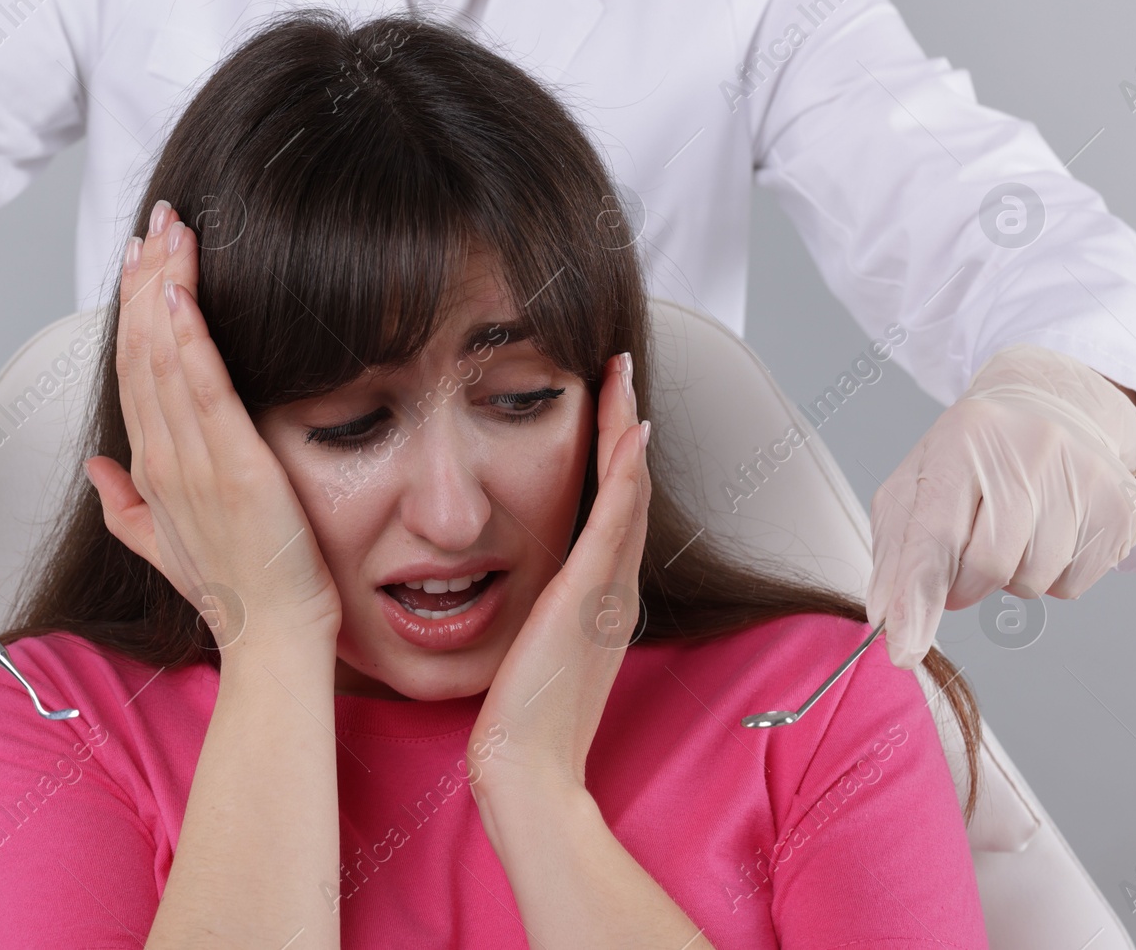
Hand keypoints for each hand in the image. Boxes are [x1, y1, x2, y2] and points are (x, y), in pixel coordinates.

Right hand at [84, 201, 343, 650]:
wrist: (269, 638)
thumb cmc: (232, 591)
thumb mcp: (165, 545)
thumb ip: (125, 504)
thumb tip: (96, 468)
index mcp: (152, 469)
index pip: (133, 372)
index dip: (130, 312)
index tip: (136, 261)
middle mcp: (163, 459)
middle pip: (142, 353)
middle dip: (143, 282)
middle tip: (154, 223)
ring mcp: (195, 462)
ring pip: (165, 360)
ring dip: (162, 291)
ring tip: (166, 235)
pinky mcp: (234, 467)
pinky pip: (203, 391)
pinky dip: (187, 338)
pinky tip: (180, 292)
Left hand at [466, 352, 650, 811]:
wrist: (526, 766)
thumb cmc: (520, 720)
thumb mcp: (532, 651)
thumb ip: (535, 618)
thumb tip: (506, 591)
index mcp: (600, 599)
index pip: (611, 510)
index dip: (612, 456)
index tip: (605, 407)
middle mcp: (614, 587)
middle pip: (629, 488)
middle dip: (623, 425)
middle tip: (620, 369)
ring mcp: (608, 589)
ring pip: (628, 491)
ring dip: (625, 428)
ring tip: (622, 375)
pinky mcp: (590, 595)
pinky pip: (615, 519)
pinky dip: (626, 471)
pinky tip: (630, 427)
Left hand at [865, 343, 1135, 668]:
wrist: (1052, 407)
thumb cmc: (973, 453)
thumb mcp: (917, 484)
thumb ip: (896, 552)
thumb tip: (886, 615)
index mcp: (964, 440)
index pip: (934, 536)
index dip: (917, 601)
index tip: (904, 649)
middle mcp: (1029, 451)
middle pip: (986, 566)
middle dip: (965, 583)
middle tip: (963, 558)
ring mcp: (1084, 476)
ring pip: (1032, 581)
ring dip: (1009, 577)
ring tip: (1012, 530)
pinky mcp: (1122, 507)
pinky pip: (1072, 586)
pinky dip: (1049, 576)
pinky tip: (1047, 533)